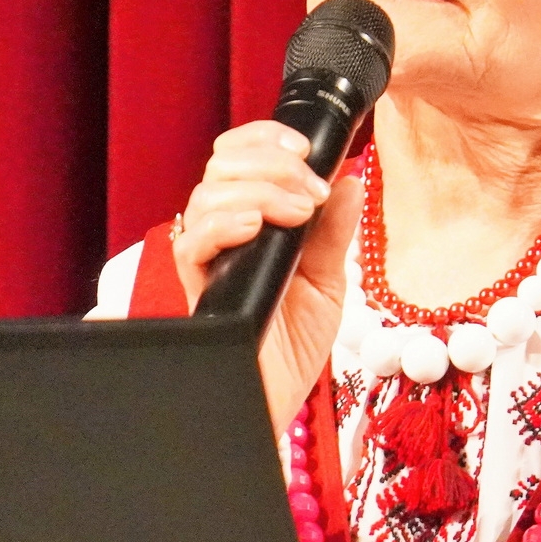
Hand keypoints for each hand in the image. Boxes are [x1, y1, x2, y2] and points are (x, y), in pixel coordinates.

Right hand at [173, 121, 363, 434]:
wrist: (271, 403)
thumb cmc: (290, 348)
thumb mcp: (326, 283)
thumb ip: (333, 232)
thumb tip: (349, 180)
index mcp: (252, 222)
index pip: (240, 158)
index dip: (266, 138)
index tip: (306, 147)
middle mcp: (223, 233)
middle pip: (223, 165)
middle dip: (273, 162)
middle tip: (311, 192)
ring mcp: (207, 258)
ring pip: (208, 194)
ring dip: (260, 190)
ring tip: (297, 214)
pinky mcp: (195, 287)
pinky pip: (191, 242)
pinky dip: (225, 223)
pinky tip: (256, 228)